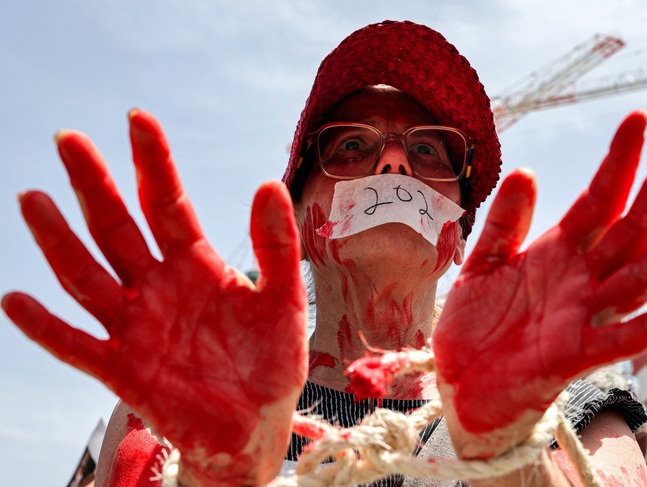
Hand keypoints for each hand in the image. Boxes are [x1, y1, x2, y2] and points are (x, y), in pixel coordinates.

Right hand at [2, 110, 307, 484]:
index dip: (153, 163)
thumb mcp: (284, 300)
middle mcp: (158, 286)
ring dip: (60, 243)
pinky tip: (15, 301)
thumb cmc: (271, 361)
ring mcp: (136, 326)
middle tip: (68, 139)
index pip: (167, 203)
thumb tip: (267, 184)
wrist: (255, 423)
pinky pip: (77, 345)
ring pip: (89, 277)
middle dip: (95, 185)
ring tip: (34, 200)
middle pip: (118, 227)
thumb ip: (276, 248)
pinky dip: (47, 327)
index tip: (138, 118)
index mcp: (197, 264)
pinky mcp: (122, 369)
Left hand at [433, 111, 646, 458]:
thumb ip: (505, 223)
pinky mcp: (576, 355)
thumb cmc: (475, 324)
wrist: (459, 380)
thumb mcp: (483, 264)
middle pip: (630, 227)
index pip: (599, 198)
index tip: (639, 118)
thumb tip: (525, 170)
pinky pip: (624, 339)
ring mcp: (584, 315)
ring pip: (641, 276)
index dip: (620, 160)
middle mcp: (581, 279)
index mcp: (559, 252)